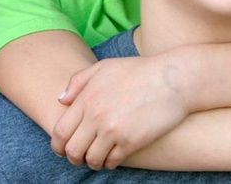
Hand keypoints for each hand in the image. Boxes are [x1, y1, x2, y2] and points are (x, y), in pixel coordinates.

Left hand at [51, 55, 189, 169]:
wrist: (172, 79)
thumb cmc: (138, 71)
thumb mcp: (104, 67)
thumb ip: (78, 82)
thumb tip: (61, 100)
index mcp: (86, 98)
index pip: (60, 130)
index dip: (58, 145)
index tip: (61, 149)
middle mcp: (96, 116)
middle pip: (72, 149)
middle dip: (72, 157)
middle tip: (78, 157)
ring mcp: (113, 130)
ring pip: (91, 159)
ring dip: (91, 162)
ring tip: (96, 159)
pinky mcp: (131, 141)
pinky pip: (112, 161)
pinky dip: (109, 163)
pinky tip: (112, 158)